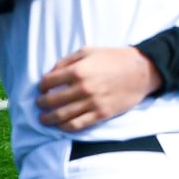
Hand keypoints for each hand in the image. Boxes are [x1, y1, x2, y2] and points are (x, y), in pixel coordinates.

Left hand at [36, 46, 161, 130]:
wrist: (141, 71)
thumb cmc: (112, 58)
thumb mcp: (87, 52)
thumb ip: (66, 61)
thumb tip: (50, 73)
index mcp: (77, 70)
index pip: (48, 82)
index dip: (41, 86)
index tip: (41, 88)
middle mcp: (83, 88)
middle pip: (52, 100)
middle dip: (41, 103)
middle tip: (38, 104)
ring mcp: (93, 103)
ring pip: (63, 115)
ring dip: (49, 119)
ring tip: (43, 119)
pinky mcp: (102, 114)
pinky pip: (79, 124)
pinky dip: (66, 127)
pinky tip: (60, 126)